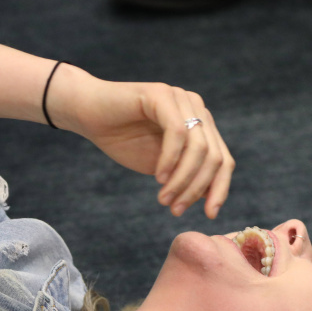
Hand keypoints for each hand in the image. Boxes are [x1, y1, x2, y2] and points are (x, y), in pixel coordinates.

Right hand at [51, 68, 234, 218]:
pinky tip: (158, 177)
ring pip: (199, 148)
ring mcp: (181, 99)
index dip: (220, 190)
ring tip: (164, 199)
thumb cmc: (123, 139)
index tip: (209, 216)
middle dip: (196, 189)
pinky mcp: (162, 94)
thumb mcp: (162, 167)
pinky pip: (177, 133)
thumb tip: (211, 198)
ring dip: (182, 180)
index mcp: (201, 125)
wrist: (87, 114)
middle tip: (175, 210)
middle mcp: (196, 108)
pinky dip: (170, 160)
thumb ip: (186, 176)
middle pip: (215, 157)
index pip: (224, 160)